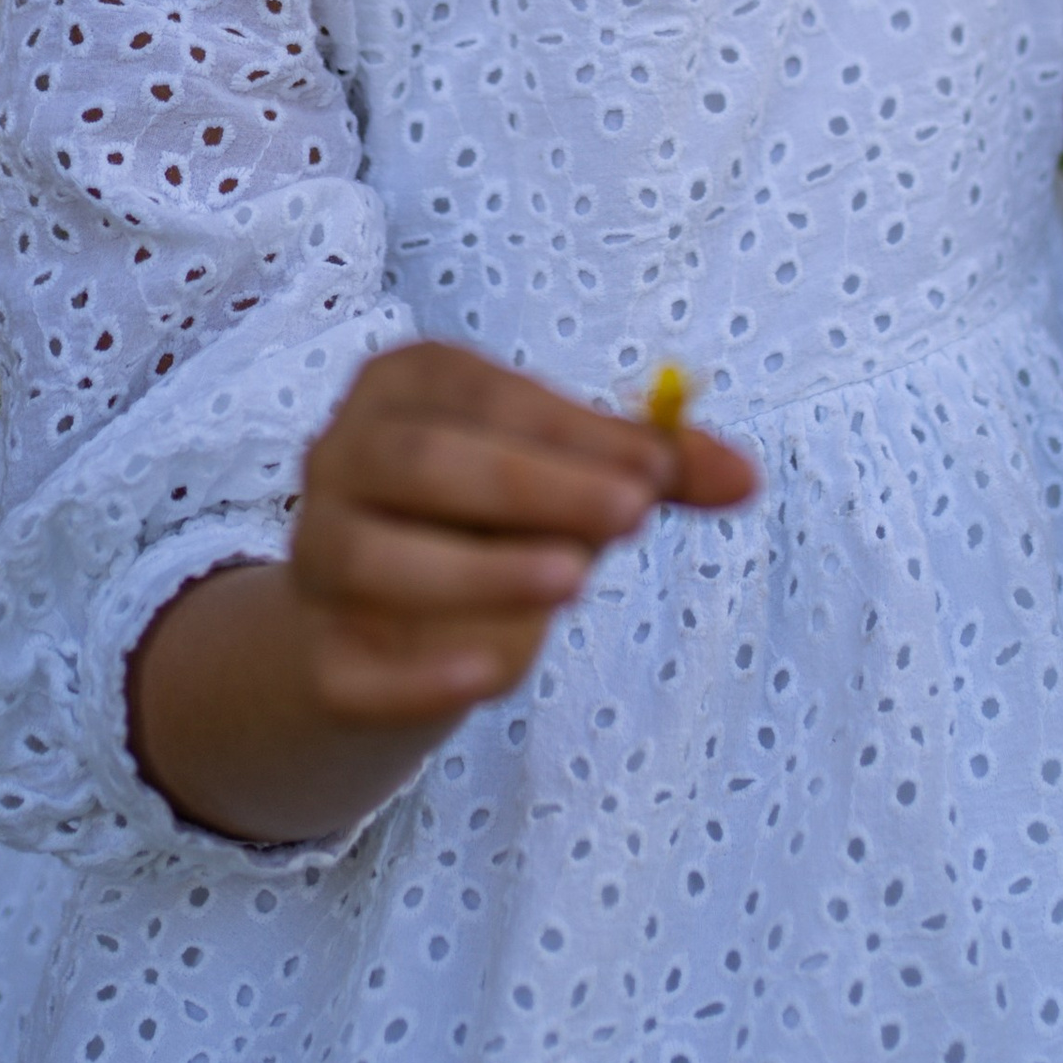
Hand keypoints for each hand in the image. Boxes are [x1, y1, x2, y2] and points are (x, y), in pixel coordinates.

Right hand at [128, 343, 758, 844]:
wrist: (376, 617)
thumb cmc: (486, 514)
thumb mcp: (567, 476)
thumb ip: (649, 469)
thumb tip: (747, 477)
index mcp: (403, 387)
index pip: (478, 394)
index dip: (566, 431)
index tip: (655, 471)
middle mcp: (339, 457)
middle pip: (416, 461)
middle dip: (529, 485)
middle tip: (633, 516)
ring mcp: (315, 555)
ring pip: (369, 556)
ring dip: (475, 569)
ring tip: (576, 580)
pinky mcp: (319, 656)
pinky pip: (351, 668)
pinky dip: (418, 674)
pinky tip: (494, 673)